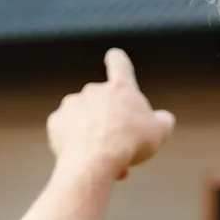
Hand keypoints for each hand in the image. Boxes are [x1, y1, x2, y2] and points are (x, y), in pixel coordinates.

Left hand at [48, 49, 175, 179]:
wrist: (94, 161)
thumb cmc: (130, 143)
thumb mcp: (159, 132)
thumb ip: (163, 121)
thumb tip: (163, 119)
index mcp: (120, 88)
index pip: (119, 64)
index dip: (118, 60)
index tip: (113, 58)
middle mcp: (93, 90)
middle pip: (103, 103)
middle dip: (110, 123)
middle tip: (119, 147)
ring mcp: (71, 104)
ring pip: (84, 120)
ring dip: (93, 136)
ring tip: (103, 160)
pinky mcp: (55, 122)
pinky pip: (67, 132)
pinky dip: (74, 143)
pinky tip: (83, 158)